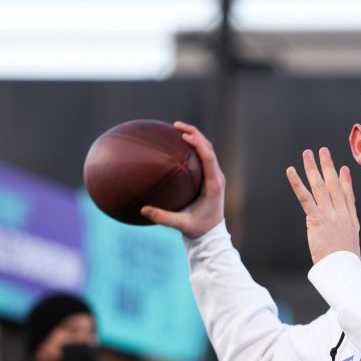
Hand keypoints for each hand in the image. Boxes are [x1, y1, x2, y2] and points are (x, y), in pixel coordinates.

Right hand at [139, 121, 225, 238]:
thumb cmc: (198, 229)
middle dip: (194, 133)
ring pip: (207, 149)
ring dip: (195, 137)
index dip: (198, 143)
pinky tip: (178, 144)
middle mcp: (217, 177)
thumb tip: (143, 210)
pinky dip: (193, 147)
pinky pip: (204, 157)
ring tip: (177, 128)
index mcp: (213, 184)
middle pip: (209, 148)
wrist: (212, 235)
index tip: (184, 135)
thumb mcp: (181, 225)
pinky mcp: (211, 177)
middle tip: (176, 125)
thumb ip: (164, 218)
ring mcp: (215, 176)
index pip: (208, 157)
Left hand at [286, 147, 360, 265]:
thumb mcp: (357, 259)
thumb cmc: (349, 267)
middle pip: (334, 184)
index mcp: (351, 222)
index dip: (345, 181)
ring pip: (320, 186)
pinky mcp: (316, 219)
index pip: (348, 196)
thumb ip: (359, 258)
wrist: (344, 269)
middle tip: (323, 151)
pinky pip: (305, 197)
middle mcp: (341, 214)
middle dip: (328, 166)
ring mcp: (329, 214)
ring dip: (312, 168)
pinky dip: (297, 183)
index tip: (343, 168)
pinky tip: (291, 172)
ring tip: (307, 154)